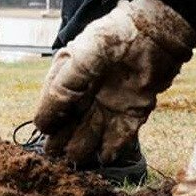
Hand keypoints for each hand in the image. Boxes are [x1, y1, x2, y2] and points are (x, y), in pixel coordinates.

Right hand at [32, 0, 195, 164]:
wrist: (153, 36)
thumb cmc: (111, 39)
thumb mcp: (77, 61)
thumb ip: (60, 91)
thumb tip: (42, 124)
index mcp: (72, 74)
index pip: (54, 102)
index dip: (50, 118)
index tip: (45, 133)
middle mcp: (90, 90)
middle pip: (73, 120)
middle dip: (64, 138)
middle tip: (55, 157)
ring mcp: (111, 101)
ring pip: (94, 130)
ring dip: (85, 145)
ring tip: (75, 159)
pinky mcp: (134, 110)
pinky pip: (121, 133)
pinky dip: (112, 146)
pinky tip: (103, 157)